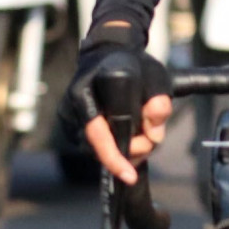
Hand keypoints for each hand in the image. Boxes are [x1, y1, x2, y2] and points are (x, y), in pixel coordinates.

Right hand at [59, 23, 171, 184]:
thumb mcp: (157, 76)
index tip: (129, 176)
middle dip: (131, 149)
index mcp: (93, 86)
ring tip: (143, 132)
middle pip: (101, 145)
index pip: (100, 131)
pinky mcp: (69, 122)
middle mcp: (75, 101)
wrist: (109, 52)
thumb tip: (154, 134)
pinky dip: (115, 145)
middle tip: (152, 138)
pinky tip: (128, 131)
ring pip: (98, 149)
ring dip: (125, 149)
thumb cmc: (135, 65)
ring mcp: (68, 114)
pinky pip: (94, 144)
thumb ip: (160, 102)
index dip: (115, 157)